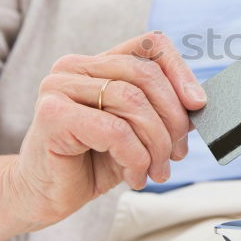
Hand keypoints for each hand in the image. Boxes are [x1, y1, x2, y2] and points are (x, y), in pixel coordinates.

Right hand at [7, 31, 206, 228]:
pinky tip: (134, 175)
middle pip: (145, 74)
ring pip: (133, 102)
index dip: (180, 72)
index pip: (150, 45)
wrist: (43, 196)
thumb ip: (161, 111)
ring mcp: (59, 87)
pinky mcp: (52, 114)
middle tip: (177, 153)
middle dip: (172, 118)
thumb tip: (198, 103)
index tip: (198, 105)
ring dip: (156, 144)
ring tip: (155, 170)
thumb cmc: (90, 163)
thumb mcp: (136, 132)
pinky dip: (135, 156)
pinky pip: (114, 130)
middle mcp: (75, 67)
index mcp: (97, 63)